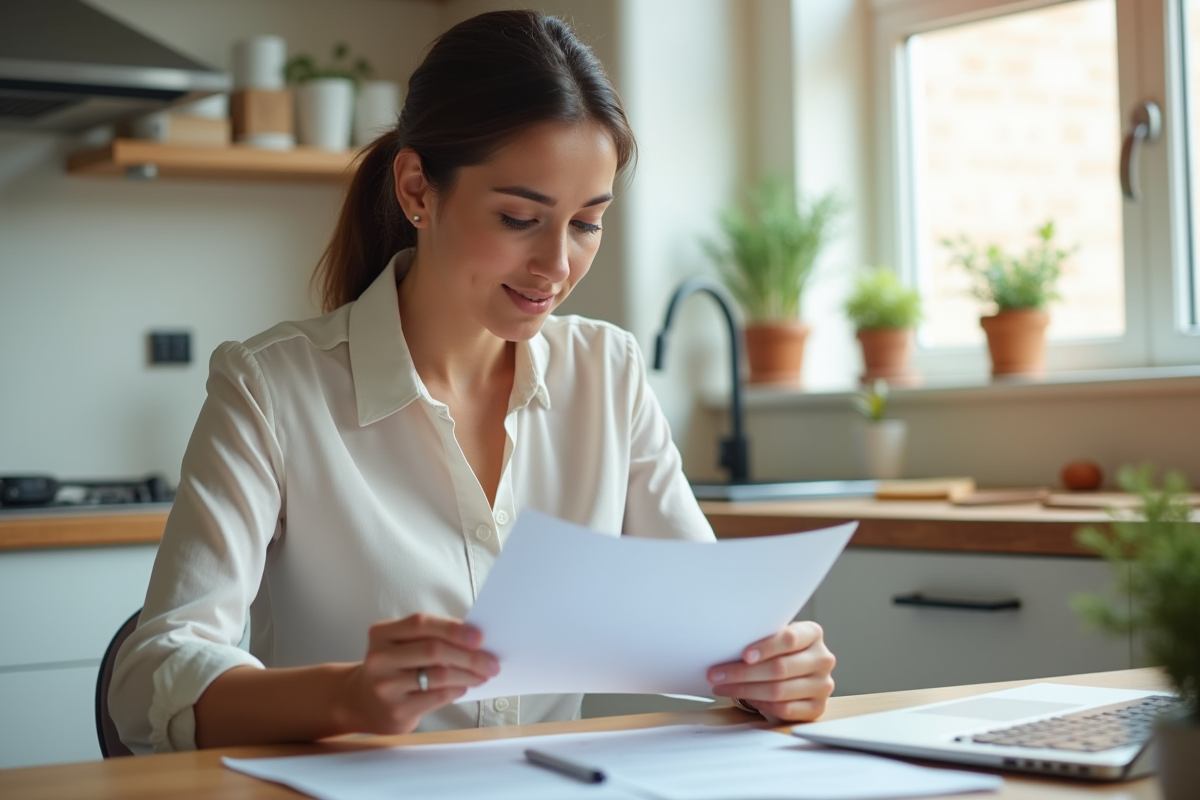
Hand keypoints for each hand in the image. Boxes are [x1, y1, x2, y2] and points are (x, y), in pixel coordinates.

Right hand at [337, 613, 499, 734]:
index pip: (421, 624)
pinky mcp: (396, 710)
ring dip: (469, 674)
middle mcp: (379, 658)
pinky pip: (437, 697)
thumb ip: (429, 637)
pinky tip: (465, 686)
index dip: (453, 628)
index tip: (479, 636)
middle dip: (469, 655)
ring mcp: (386, 686)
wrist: (358, 701)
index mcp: (381, 634)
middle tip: (491, 661)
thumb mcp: (399, 644)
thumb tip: (474, 640)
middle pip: (434, 650)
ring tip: (483, 674)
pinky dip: (457, 690)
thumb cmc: (391, 667)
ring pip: (439, 675)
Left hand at [707, 621, 834, 721]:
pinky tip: (745, 698)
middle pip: (780, 668)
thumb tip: (726, 645)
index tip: (743, 656)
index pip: (789, 639)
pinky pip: (784, 709)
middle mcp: (822, 659)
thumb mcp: (774, 637)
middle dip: (743, 673)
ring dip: (744, 690)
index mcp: (812, 634)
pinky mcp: (817, 708)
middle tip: (717, 675)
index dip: (765, 648)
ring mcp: (823, 685)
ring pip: (778, 691)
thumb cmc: (780, 651)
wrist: (797, 672)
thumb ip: (760, 637)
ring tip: (723, 687)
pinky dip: (761, 704)